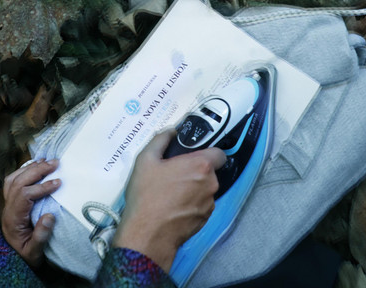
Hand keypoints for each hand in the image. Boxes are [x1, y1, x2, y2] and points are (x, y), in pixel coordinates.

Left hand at [1, 159, 60, 266]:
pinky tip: (35, 165)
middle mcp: (8, 208)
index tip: (58, 183)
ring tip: (47, 161)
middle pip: (19, 182)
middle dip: (38, 170)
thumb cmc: (25, 255)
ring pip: (14, 178)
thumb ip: (41, 236)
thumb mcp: (34, 253)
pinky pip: (12, 180)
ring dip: (31, 167)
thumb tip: (50, 216)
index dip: (41, 187)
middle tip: (56, 164)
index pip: (25, 195)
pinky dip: (23, 170)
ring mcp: (7, 203)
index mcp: (13, 219)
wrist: (10, 259)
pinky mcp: (10, 200)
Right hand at [112, 130, 225, 272]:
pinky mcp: (205, 221)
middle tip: (175, 172)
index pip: (219, 153)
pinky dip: (192, 203)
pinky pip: (202, 204)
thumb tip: (171, 131)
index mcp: (201, 166)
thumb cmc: (147, 194)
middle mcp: (211, 184)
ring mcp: (210, 205)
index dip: (208, 152)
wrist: (147, 234)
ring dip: (195, 187)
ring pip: (206, 189)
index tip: (193, 154)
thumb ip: (161, 140)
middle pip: (210, 171)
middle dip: (196, 170)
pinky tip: (174, 206)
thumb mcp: (146, 160)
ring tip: (172, 192)